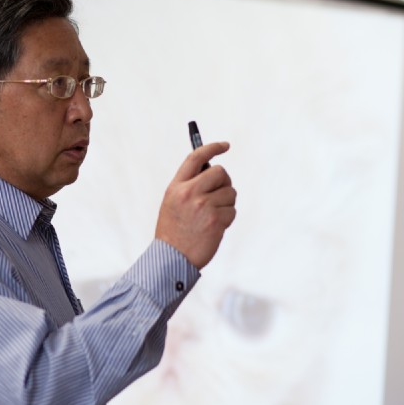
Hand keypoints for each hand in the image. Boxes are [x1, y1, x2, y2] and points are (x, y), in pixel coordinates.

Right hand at [155, 141, 236, 269]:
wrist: (171, 258)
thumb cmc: (173, 231)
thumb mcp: (172, 203)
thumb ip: (189, 186)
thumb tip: (213, 172)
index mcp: (177, 187)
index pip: (196, 157)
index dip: (213, 148)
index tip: (225, 146)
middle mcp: (189, 193)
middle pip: (220, 173)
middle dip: (224, 182)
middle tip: (219, 193)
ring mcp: (203, 206)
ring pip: (230, 193)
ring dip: (226, 204)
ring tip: (212, 216)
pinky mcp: (216, 220)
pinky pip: (232, 211)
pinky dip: (227, 219)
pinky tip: (214, 228)